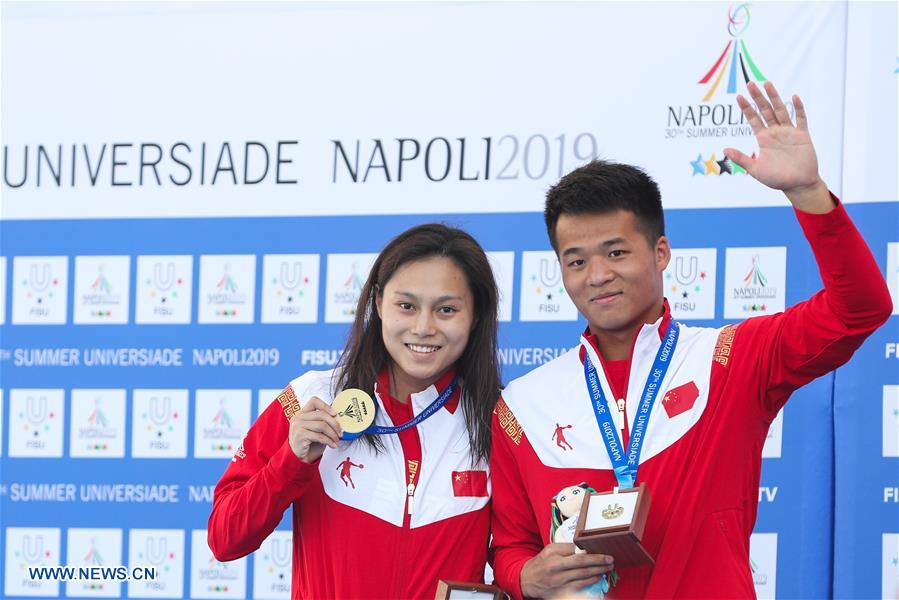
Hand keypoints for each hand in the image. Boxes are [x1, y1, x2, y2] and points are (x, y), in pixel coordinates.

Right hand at [288, 396, 341, 462]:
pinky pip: (320, 436)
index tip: (335, 414)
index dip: (326, 406)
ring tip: (337, 440)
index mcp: (302, 413)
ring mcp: (298, 426)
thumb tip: (340, 419)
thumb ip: (323, 422)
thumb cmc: (309, 443)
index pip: (314, 401)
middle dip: (335, 424)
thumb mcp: (316, 430)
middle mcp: (299, 417)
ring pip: (322, 425)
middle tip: (341, 432)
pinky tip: (333, 445)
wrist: (298, 458)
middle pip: (322, 414)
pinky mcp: (300, 435)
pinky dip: (329, 441)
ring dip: (333, 434)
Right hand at [519, 543, 612, 598]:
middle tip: (610, 560)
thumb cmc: (541, 563)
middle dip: (599, 562)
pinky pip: (580, 587)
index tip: (604, 551)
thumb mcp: (550, 550)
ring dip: (598, 573)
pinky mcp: (561, 592)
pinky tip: (598, 578)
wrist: (526, 580)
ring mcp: (559, 581)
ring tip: (607, 569)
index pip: (576, 551)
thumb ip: (565, 548)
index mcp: (553, 554)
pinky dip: (590, 583)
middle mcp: (556, 568)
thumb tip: (584, 547)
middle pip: (582, 564)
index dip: (592, 552)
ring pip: (583, 577)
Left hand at [724, 81, 831, 212]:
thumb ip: (741, 158)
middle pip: (766, 110)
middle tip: (751, 83)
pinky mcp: (802, 135)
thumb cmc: (777, 179)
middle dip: (758, 97)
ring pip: (781, 110)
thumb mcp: (755, 169)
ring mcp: (789, 132)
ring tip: (767, 83)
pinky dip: (797, 108)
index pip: (753, 119)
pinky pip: (800, 119)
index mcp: (764, 139)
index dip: (746, 108)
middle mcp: (775, 132)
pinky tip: (794, 97)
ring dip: (774, 97)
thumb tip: (724, 150)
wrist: (798, 185)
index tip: (738, 96)